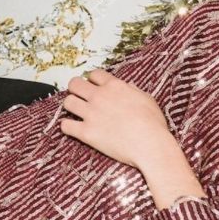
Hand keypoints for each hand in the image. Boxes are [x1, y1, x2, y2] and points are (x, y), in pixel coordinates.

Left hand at [60, 69, 175, 171]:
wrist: (149, 145)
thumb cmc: (153, 124)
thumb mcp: (147, 99)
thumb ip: (133, 91)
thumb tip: (127, 87)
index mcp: (115, 86)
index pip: (94, 74)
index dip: (93, 80)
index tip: (94, 87)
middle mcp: (100, 97)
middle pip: (75, 84)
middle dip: (76, 89)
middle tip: (81, 97)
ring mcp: (91, 114)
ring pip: (67, 102)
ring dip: (71, 106)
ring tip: (77, 113)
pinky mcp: (86, 133)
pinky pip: (65, 125)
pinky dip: (67, 126)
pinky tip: (73, 128)